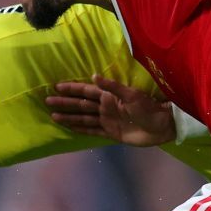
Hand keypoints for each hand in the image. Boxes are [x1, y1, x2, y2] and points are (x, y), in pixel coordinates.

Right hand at [47, 74, 174, 146]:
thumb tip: (92, 76)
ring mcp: (107, 120)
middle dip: (65, 102)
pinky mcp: (111, 133)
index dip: (72, 88)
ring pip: (83, 117)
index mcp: (110, 96)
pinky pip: (92, 130)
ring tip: (53, 115)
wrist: (162, 126)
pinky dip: (81, 129)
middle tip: (48, 101)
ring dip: (69, 116)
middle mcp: (106, 107)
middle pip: (81, 104)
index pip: (86, 90)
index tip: (57, 86)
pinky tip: (70, 128)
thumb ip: (112, 87)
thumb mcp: (131, 95)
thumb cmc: (149, 108)